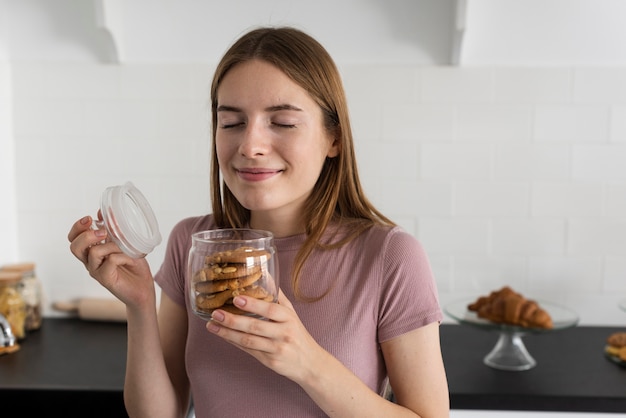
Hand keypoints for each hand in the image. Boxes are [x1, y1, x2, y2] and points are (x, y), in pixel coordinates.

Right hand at [68, 215, 154, 307]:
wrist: (143, 287)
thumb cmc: (134, 265)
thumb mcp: (126, 243)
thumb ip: (116, 230)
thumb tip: (107, 212)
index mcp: (92, 250)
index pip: (74, 238)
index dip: (78, 227)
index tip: (90, 218)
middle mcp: (90, 261)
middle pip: (74, 247)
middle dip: (86, 235)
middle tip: (102, 231)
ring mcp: (96, 271)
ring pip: (93, 252)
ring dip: (111, 244)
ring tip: (124, 246)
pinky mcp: (105, 279)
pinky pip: (110, 261)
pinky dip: (122, 255)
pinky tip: (130, 258)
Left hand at [207, 290, 322, 381]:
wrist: (310, 363)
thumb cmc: (297, 334)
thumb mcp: (291, 313)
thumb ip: (277, 296)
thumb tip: (265, 274)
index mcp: (289, 318)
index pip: (271, 310)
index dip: (253, 304)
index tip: (236, 298)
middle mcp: (284, 333)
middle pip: (256, 326)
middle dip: (233, 320)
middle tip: (216, 313)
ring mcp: (276, 349)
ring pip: (249, 341)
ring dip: (227, 333)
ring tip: (212, 325)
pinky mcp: (270, 362)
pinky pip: (249, 351)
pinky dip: (234, 342)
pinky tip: (222, 335)